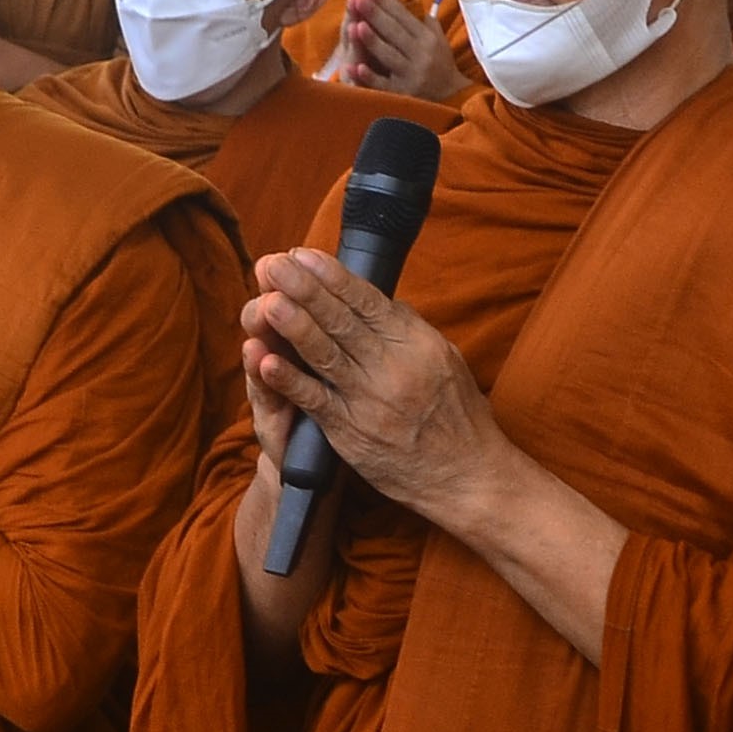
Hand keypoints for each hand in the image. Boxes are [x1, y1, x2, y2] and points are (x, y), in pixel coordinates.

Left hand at [242, 246, 497, 523]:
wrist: (466, 477)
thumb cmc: (458, 417)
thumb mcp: (447, 360)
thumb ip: (411, 330)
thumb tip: (384, 300)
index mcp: (416, 343)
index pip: (368, 301)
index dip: (332, 276)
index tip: (303, 254)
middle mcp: (393, 367)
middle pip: (341, 320)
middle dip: (303, 289)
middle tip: (271, 264)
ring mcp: (370, 400)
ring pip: (325, 355)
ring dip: (292, 326)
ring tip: (266, 299)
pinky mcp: (352, 433)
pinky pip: (316, 402)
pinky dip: (290, 381)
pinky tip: (267, 361)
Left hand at [337, 0, 467, 102]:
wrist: (452, 97)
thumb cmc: (439, 62)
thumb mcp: (436, 37)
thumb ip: (418, 18)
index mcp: (427, 38)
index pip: (403, 16)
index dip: (384, 2)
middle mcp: (421, 55)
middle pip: (394, 32)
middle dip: (374, 14)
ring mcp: (411, 75)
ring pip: (389, 56)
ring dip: (372, 41)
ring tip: (356, 25)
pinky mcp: (403, 94)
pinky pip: (383, 85)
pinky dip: (369, 77)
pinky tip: (355, 67)